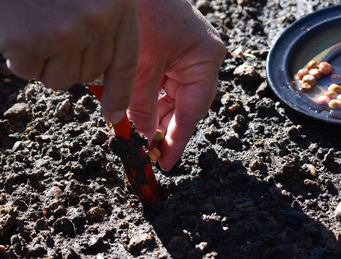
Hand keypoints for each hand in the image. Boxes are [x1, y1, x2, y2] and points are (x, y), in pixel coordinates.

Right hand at [0, 0, 139, 123]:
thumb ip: (103, 23)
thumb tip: (96, 75)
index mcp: (117, 7)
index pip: (125, 63)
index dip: (120, 93)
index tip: (113, 115)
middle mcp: (96, 23)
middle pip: (89, 74)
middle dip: (71, 61)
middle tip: (53, 27)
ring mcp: (63, 34)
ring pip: (60, 79)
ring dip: (44, 61)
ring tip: (33, 23)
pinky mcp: (28, 43)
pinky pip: (27, 71)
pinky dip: (17, 55)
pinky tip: (14, 24)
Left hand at [132, 0, 225, 170]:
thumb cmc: (142, 10)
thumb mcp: (141, 64)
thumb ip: (142, 105)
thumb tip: (143, 140)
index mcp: (205, 60)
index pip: (192, 111)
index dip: (177, 140)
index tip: (165, 163)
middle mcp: (202, 60)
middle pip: (185, 108)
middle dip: (164, 129)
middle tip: (146, 152)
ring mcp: (189, 56)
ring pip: (173, 99)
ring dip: (154, 116)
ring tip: (137, 135)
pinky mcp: (174, 54)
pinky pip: (165, 85)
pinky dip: (149, 99)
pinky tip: (135, 112)